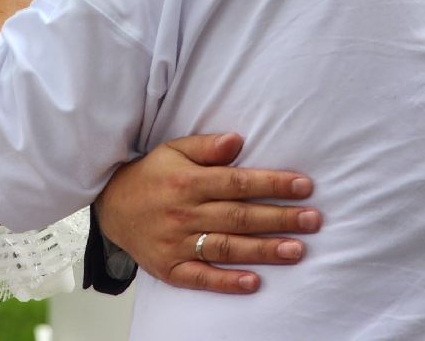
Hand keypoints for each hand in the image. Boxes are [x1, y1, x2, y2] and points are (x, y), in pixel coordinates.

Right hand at [97, 133, 319, 293]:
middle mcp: (185, 213)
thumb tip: (238, 140)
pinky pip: (201, 277)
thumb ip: (206, 147)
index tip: (303, 187)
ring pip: (227, 247)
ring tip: (297, 250)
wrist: (111, 207)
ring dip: (264, 250)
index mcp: (188, 182)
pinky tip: (254, 282)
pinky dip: (227, 282)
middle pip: (239, 216)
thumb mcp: (173, 151)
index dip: (272, 184)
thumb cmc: (150, 176)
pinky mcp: (171, 268)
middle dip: (279, 218)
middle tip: (313, 220)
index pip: (238, 183)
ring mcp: (177, 243)